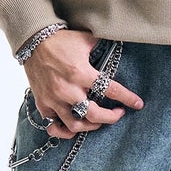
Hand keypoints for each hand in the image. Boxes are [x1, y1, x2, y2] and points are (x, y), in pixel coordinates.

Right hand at [24, 29, 144, 139]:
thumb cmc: (61, 40)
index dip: (127, 98)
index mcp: (81, 73)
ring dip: (91, 126)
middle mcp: (68, 89)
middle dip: (111, 117)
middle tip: (118, 114)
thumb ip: (103, 45)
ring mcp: (54, 99)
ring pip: (75, 125)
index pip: (111, 90)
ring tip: (98, 121)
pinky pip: (53, 126)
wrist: (33, 41)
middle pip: (94, 115)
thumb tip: (120, 41)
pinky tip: (74, 129)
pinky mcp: (43, 103)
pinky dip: (64, 131)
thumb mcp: (85, 39)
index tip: (138, 104)